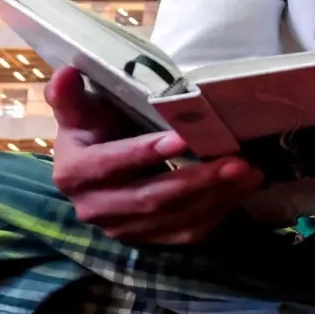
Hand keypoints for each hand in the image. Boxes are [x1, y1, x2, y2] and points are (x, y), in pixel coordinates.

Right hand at [45, 66, 261, 245]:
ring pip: (174, 219)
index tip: (183, 138)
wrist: (97, 157)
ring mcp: (122, 229)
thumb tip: (65, 73)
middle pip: (149, 199)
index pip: (110, 165)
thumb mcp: (80, 107)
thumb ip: (69, 95)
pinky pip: (186, 233)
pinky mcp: (148, 239)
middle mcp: (93, 209)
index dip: (144, 153)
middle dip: (196, 181)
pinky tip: (240, 189)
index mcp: (74, 173)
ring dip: (215, 197)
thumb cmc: (94, 125)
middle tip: (236, 161)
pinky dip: (217, 212)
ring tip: (249, 172)